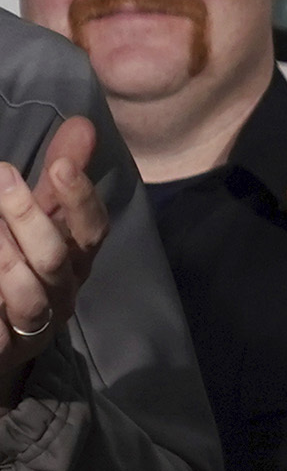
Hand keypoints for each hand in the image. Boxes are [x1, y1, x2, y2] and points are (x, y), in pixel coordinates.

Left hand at [0, 116, 107, 406]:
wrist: (1, 340)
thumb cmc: (21, 266)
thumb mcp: (40, 219)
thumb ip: (60, 179)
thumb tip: (83, 124)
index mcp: (77, 259)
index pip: (93, 229)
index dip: (81, 199)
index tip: (61, 164)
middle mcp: (63, 291)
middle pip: (56, 256)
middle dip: (29, 216)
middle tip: (2, 176)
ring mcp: (34, 323)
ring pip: (29, 293)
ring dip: (5, 258)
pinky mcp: (6, 346)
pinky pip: (0, 327)